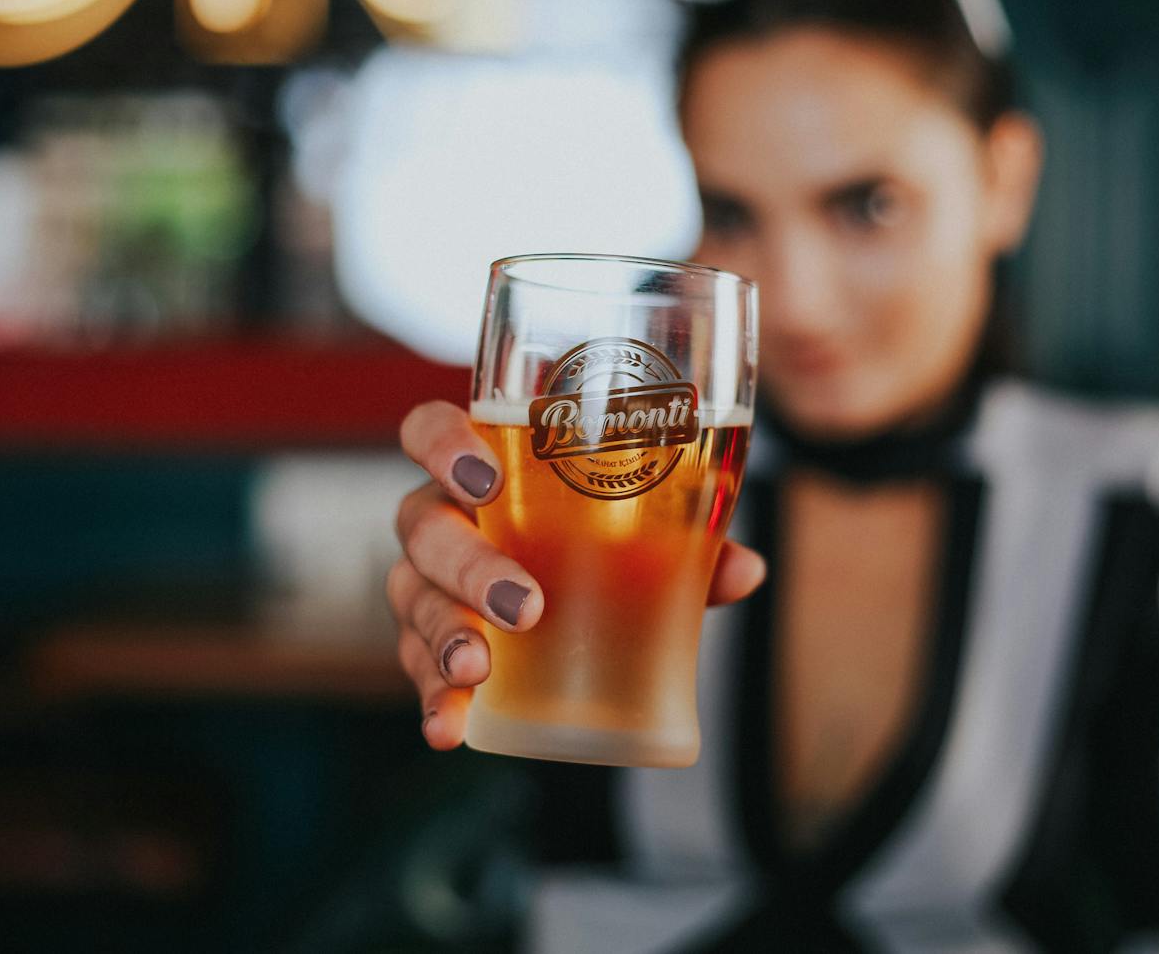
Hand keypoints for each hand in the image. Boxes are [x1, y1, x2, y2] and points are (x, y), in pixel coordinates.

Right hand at [390, 400, 766, 750]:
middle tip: (524, 605)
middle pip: (424, 526)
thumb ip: (688, 541)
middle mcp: (440, 517)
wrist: (571, 596)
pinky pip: (417, 669)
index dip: (444, 446)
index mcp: (481, 467)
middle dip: (468, 566)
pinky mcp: (427, 644)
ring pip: (414, 598)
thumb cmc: (596, 537)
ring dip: (443, 635)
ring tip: (476, 670)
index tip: (485, 480)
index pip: (430, 430)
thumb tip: (745, 570)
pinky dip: (433, 700)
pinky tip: (449, 728)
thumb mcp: (642, 532)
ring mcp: (426, 582)